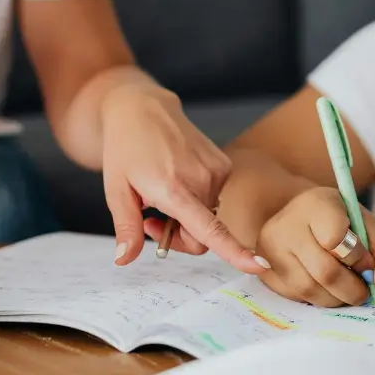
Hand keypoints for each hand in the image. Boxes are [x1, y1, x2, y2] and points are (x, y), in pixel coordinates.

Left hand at [101, 84, 265, 273]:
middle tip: (150, 220)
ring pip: (208, 218)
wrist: (141, 109)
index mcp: (174, 189)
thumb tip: (124, 259)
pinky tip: (176, 179)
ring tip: (161, 193)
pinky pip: (212, 199)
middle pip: (203, 235)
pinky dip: (196, 199)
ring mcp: (217, 171)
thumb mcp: (116, 191)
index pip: (211, 230)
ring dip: (187, 217)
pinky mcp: (223, 165)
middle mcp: (202, 180)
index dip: (235, 252)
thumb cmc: (125, 148)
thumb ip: (127, 228)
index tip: (258, 265)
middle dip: (179, 236)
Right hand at [256, 187, 374, 306]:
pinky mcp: (263, 269)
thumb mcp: (368, 227)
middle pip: (325, 272)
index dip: (359, 258)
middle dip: (353, 290)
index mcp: (316, 204)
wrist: (301, 217)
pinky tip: (324, 286)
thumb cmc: (339, 221)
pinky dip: (317, 298)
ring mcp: (270, 248)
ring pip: (310, 290)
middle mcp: (286, 224)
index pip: (337, 240)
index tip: (366, 262)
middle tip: (363, 290)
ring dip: (336, 299)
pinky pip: (296, 297)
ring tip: (346, 289)